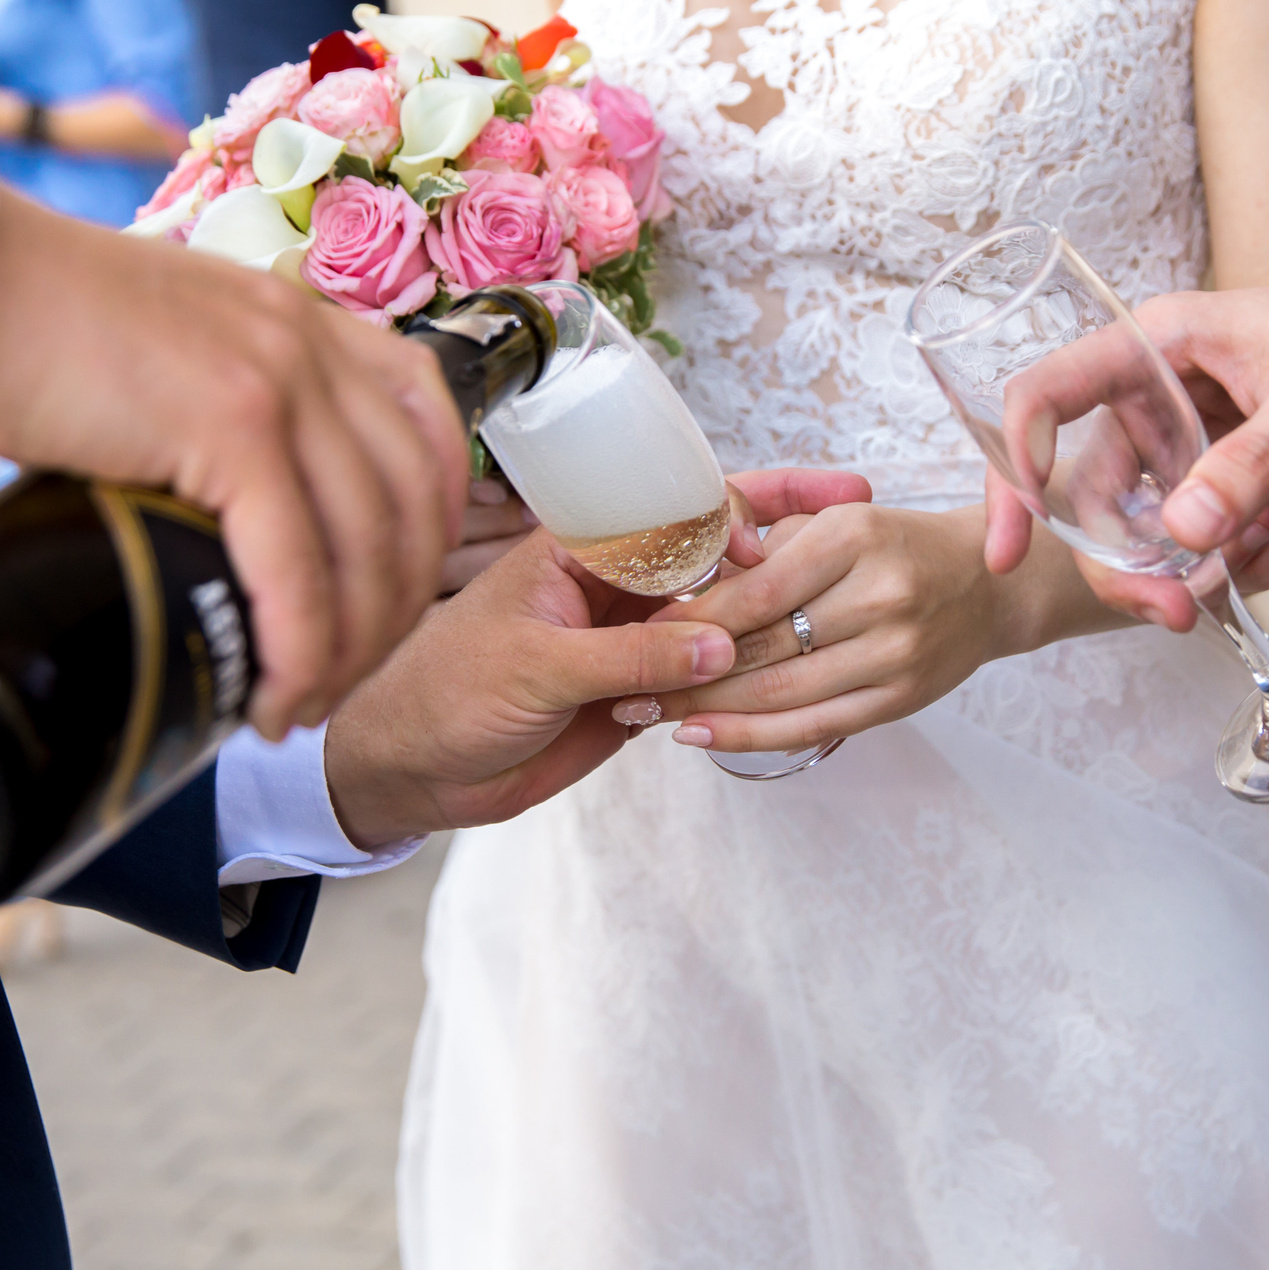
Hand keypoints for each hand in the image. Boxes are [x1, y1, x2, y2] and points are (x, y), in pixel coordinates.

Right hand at [0, 187, 465, 738]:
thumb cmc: (32, 326)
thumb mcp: (166, 346)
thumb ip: (214, 408)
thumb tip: (205, 516)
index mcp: (302, 319)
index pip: (425, 417)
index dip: (435, 515)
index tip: (400, 588)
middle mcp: (311, 342)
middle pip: (410, 500)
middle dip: (392, 610)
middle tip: (339, 677)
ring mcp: (283, 380)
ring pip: (368, 546)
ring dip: (348, 649)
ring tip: (298, 704)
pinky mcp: (233, 424)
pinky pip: (297, 567)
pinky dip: (298, 648)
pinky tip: (272, 691)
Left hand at [323, 469, 872, 845]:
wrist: (412, 768)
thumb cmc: (446, 693)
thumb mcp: (536, 666)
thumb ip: (630, 655)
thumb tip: (724, 639)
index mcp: (583, 547)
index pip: (682, 507)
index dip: (753, 502)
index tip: (820, 502)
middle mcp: (614, 582)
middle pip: (714, 550)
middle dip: (783, 536)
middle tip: (857, 520)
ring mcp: (631, 635)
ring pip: (718, 612)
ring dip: (774, 607)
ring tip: (848, 596)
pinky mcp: (639, 689)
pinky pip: (705, 670)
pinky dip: (746, 670)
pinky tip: (797, 663)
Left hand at [636, 497, 1117, 753]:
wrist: (993, 583)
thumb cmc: (895, 544)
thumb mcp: (832, 519)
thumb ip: (765, 546)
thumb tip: (686, 583)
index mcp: (854, 535)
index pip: (756, 587)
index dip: (693, 616)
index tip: (639, 628)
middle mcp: (881, 594)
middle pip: (763, 643)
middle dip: (686, 667)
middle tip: (624, 680)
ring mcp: (896, 652)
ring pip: (780, 692)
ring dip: (706, 708)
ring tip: (646, 713)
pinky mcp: (902, 698)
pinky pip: (813, 727)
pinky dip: (751, 736)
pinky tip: (702, 736)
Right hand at [984, 261, 1268, 625]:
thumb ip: (1248, 468)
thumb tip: (1180, 538)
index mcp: (1156, 346)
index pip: (1046, 396)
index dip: (1016, 468)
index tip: (1015, 545)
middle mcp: (1160, 396)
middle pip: (1093, 494)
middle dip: (1126, 562)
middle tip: (1175, 610)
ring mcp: (1196, 442)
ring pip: (1151, 530)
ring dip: (1201, 562)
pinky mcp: (1235, 479)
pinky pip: (1209, 541)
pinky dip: (1247, 556)